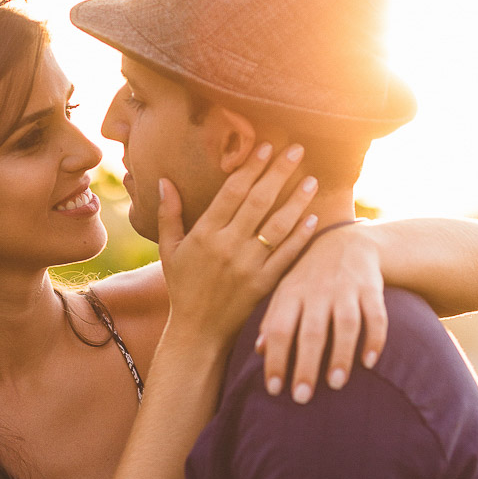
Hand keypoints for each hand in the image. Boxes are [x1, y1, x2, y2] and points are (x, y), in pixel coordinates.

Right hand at [157, 142, 318, 344]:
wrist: (198, 332)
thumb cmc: (182, 288)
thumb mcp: (169, 251)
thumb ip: (168, 215)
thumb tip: (163, 181)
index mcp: (204, 234)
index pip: (232, 192)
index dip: (250, 167)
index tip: (266, 145)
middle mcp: (227, 246)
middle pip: (258, 201)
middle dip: (279, 172)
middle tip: (298, 149)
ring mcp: (248, 266)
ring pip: (277, 226)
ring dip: (297, 200)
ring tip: (312, 179)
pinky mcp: (264, 284)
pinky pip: (287, 255)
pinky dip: (301, 236)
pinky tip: (313, 217)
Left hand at [257, 221, 388, 402]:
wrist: (348, 241)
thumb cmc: (309, 276)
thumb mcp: (286, 291)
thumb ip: (272, 319)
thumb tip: (259, 351)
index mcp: (291, 293)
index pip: (280, 329)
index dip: (276, 359)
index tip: (274, 390)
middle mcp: (318, 291)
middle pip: (311, 332)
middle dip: (306, 366)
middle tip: (301, 398)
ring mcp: (346, 289)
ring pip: (346, 325)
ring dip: (341, 355)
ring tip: (335, 384)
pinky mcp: (372, 288)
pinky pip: (376, 316)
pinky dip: (374, 339)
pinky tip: (370, 362)